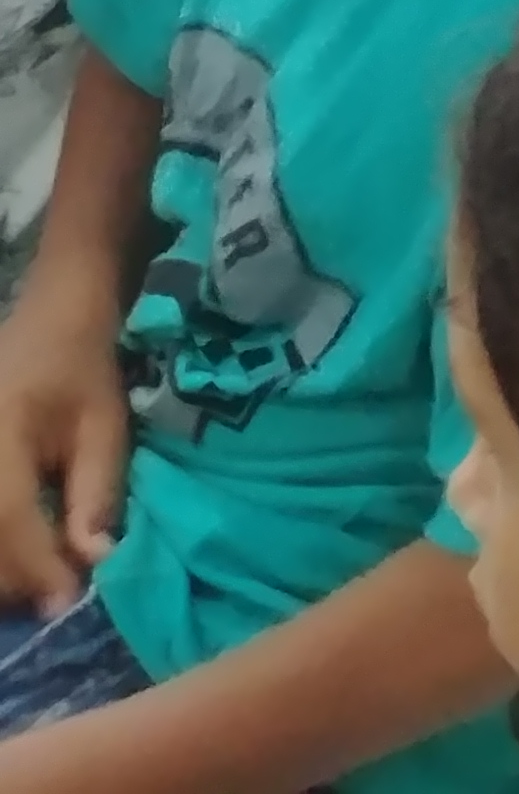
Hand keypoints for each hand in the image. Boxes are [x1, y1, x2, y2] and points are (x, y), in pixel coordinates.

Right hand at [0, 294, 125, 618]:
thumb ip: (96, 490)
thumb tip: (93, 558)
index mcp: (0, 430)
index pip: (7, 512)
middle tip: (60, 597)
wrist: (49, 321)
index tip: (68, 599)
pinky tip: (23, 559)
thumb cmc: (83, 369)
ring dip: (4, 570)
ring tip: (43, 580)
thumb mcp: (105, 424)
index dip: (36, 563)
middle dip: (16, 577)